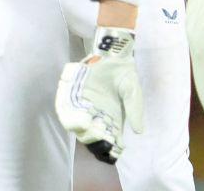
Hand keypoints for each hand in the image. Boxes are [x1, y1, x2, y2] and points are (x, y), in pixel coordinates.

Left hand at [55, 27, 143, 163]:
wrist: (112, 53)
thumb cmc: (124, 73)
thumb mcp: (133, 92)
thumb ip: (135, 110)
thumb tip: (139, 131)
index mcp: (109, 117)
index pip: (107, 137)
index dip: (109, 145)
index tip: (113, 149)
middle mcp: (94, 114)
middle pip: (89, 134)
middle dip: (93, 138)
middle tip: (98, 136)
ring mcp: (81, 105)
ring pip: (75, 124)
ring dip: (79, 129)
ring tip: (86, 127)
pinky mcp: (71, 94)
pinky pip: (64, 108)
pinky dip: (66, 114)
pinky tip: (72, 117)